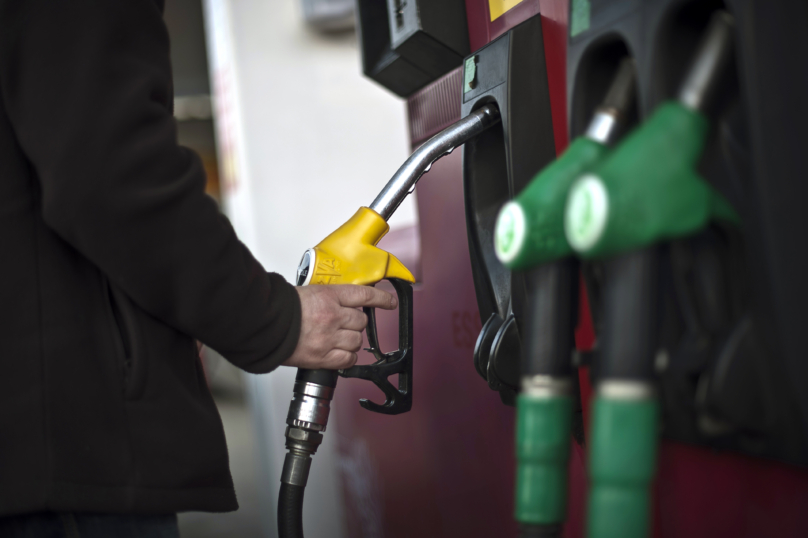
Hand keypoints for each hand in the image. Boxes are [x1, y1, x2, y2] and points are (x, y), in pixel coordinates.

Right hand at [283, 284, 397, 369]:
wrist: (265, 325)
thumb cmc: (282, 309)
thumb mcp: (308, 292)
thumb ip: (329, 297)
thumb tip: (342, 302)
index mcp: (329, 296)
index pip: (365, 295)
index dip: (382, 299)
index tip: (390, 302)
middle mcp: (333, 316)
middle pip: (362, 321)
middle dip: (356, 323)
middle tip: (345, 324)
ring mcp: (329, 338)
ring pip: (357, 341)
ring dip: (351, 340)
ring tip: (337, 338)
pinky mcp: (323, 357)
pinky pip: (348, 359)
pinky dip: (347, 357)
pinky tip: (339, 353)